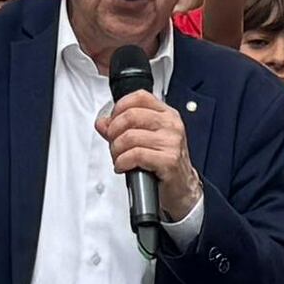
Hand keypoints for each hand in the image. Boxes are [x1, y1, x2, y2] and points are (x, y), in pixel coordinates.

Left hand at [100, 88, 193, 219]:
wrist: (181, 187)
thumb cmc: (164, 162)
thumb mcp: (145, 139)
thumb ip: (122, 128)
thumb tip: (102, 123)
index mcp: (167, 114)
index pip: (140, 97)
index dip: (120, 107)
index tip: (113, 121)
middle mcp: (171, 125)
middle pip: (131, 115)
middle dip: (114, 131)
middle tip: (113, 143)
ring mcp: (171, 142)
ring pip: (130, 137)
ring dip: (116, 150)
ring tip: (118, 158)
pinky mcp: (169, 160)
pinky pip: (136, 155)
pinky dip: (122, 162)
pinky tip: (123, 166)